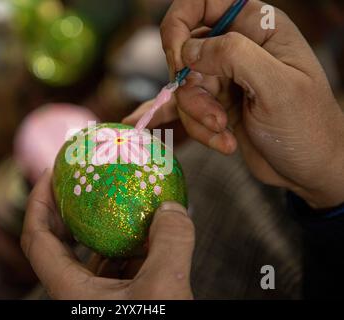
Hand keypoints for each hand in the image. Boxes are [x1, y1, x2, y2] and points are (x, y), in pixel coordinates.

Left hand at [21, 170, 194, 299]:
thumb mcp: (165, 290)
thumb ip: (171, 242)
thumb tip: (171, 208)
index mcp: (70, 291)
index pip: (36, 238)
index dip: (36, 202)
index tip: (49, 173)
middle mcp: (79, 293)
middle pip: (59, 242)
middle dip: (67, 208)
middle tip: (80, 180)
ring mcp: (102, 298)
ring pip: (95, 254)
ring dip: (106, 226)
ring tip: (120, 198)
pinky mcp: (125, 300)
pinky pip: (122, 265)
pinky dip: (134, 244)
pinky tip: (152, 231)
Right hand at [123, 0, 343, 207]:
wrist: (309, 169)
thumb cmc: (307, 126)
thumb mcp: (278, 87)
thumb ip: (234, 56)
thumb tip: (189, 50)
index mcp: (257, 27)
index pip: (202, 3)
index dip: (180, 26)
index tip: (176, 60)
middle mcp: (236, 48)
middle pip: (185, 54)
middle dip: (193, 92)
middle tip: (215, 117)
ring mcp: (224, 78)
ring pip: (184, 88)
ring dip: (198, 117)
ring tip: (226, 136)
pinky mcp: (215, 106)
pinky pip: (185, 110)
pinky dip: (187, 126)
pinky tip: (161, 129)